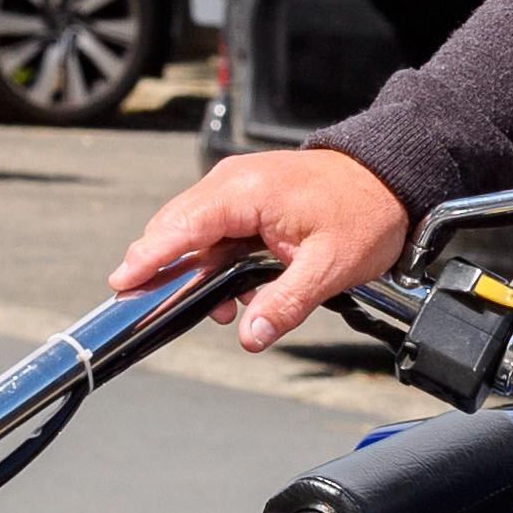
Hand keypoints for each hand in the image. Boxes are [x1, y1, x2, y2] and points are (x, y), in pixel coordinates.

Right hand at [106, 148, 414, 351]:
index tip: (123, 281)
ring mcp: (237, 189)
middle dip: (168, 271)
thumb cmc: (363, 210)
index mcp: (246, 193)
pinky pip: (215, 231)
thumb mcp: (330, 266)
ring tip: (225, 309)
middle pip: (176, 228)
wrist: (389, 177)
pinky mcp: (247, 200)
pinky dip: (216, 262)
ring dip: (198, 273)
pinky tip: (238, 292)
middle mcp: (232, 184)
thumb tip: (252, 335)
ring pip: (193, 233)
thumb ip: (286, 302)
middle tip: (163, 308)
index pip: (182, 225)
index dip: (150, 255)